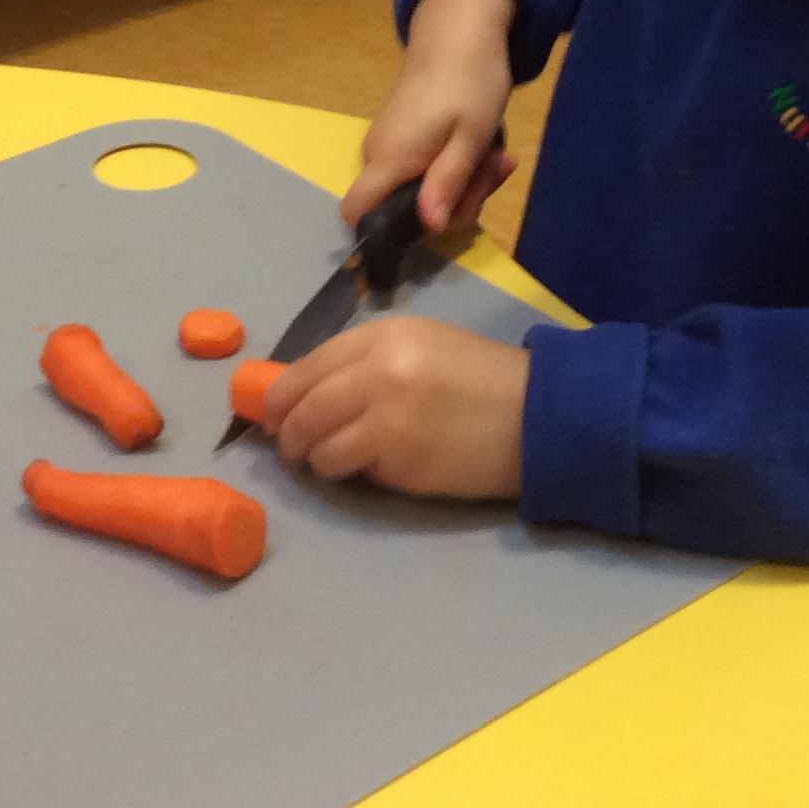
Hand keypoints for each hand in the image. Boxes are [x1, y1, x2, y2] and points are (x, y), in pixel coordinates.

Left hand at [262, 316, 528, 498]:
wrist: (536, 415)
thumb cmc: (481, 380)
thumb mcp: (423, 347)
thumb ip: (367, 362)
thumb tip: (308, 393)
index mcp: (384, 335)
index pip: (307, 365)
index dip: (280, 394)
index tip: (271, 413)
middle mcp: (378, 368)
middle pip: (302, 404)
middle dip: (284, 431)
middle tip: (287, 447)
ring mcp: (385, 414)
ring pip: (316, 442)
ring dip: (311, 457)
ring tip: (323, 462)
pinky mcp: (397, 456)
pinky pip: (345, 468)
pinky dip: (342, 473)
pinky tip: (358, 471)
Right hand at [343, 0, 518, 234]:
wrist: (459, 31)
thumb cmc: (469, 82)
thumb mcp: (470, 138)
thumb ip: (448, 184)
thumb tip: (429, 229)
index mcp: (390, 159)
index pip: (355, 212)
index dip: (381, 232)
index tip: (435, 222)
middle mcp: (378, 155)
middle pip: (401, 209)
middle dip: (454, 202)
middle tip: (494, 170)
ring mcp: (388, 144)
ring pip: (418, 190)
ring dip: (461, 185)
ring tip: (495, 155)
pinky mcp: (402, 136)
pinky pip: (422, 170)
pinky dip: (452, 168)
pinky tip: (481, 149)